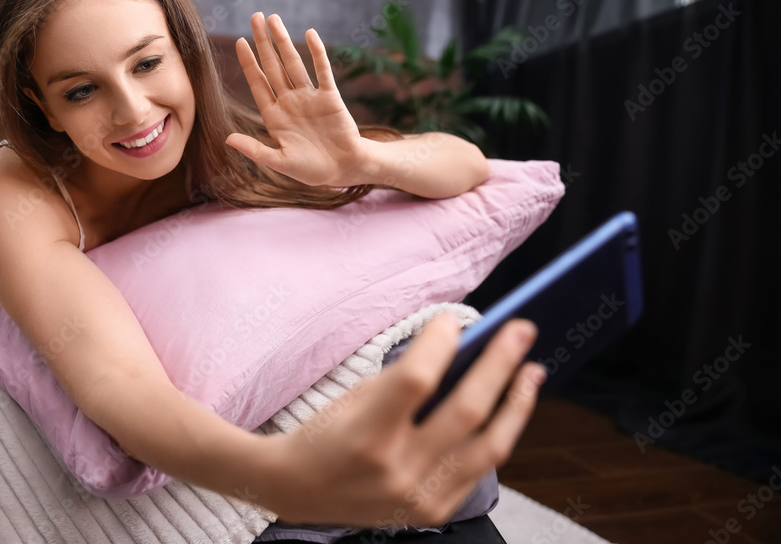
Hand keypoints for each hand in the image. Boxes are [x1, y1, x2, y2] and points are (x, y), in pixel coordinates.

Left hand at [227, 12, 372, 187]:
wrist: (343, 169)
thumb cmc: (311, 169)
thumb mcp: (279, 161)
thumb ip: (254, 150)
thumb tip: (227, 139)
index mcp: (275, 116)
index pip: (258, 83)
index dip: (248, 63)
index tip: (239, 42)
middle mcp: (290, 102)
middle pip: (273, 66)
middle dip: (263, 42)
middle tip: (254, 16)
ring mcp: (309, 97)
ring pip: (294, 63)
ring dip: (283, 41)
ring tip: (274, 19)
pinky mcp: (330, 97)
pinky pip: (322, 70)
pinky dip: (316, 52)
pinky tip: (309, 34)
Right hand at [259, 313, 545, 527]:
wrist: (299, 489)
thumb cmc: (325, 433)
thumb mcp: (353, 395)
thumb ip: (405, 377)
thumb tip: (458, 347)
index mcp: (366, 433)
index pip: (416, 380)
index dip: (439, 343)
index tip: (452, 319)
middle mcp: (397, 470)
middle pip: (466, 410)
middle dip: (500, 363)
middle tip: (521, 329)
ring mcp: (419, 496)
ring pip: (490, 447)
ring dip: (516, 403)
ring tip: (532, 371)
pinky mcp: (433, 512)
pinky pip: (481, 470)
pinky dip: (498, 434)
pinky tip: (506, 411)